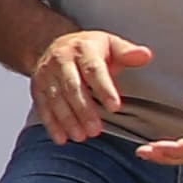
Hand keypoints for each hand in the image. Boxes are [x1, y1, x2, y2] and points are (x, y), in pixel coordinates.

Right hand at [24, 27, 152, 144]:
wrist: (54, 43)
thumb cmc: (89, 49)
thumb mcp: (110, 44)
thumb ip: (127, 52)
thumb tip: (145, 55)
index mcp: (83, 49)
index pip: (94, 70)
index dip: (104, 89)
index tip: (115, 107)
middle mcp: (61, 60)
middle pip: (72, 87)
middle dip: (84, 110)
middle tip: (96, 130)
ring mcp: (46, 74)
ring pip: (56, 99)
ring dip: (68, 120)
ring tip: (81, 137)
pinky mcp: (36, 87)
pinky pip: (42, 106)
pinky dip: (51, 124)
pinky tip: (61, 138)